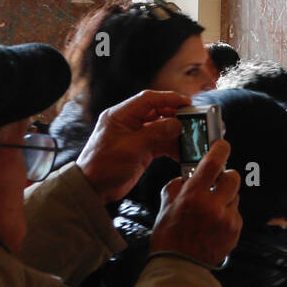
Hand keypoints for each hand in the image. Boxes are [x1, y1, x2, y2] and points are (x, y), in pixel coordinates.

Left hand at [76, 89, 189, 204]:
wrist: (93, 188)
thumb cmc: (102, 166)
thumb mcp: (130, 148)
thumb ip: (155, 134)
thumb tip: (176, 123)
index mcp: (120, 115)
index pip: (148, 99)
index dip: (169, 98)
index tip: (187, 102)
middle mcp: (129, 122)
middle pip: (157, 112)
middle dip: (176, 116)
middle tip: (193, 120)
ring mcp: (136, 136)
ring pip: (161, 128)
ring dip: (176, 133)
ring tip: (190, 138)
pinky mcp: (142, 150)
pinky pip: (161, 143)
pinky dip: (172, 146)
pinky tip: (181, 152)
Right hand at [148, 139, 242, 264]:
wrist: (180, 267)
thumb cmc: (169, 237)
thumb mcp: (166, 206)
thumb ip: (177, 186)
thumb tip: (187, 175)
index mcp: (193, 196)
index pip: (213, 163)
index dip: (220, 150)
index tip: (222, 145)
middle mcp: (214, 206)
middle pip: (233, 177)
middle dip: (226, 176)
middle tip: (216, 182)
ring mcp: (227, 219)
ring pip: (235, 196)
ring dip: (226, 197)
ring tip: (211, 209)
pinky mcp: (235, 231)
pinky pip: (236, 213)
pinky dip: (227, 214)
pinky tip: (214, 224)